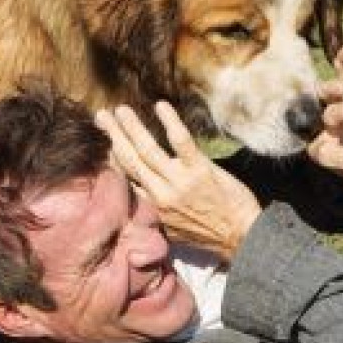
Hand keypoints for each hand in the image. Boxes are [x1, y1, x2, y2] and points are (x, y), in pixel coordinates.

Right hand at [94, 102, 261, 257]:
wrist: (241, 237)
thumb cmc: (209, 235)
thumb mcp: (174, 232)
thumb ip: (156, 214)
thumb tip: (141, 200)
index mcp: (152, 209)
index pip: (124, 179)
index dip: (110, 158)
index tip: (102, 142)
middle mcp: (160, 194)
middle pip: (129, 160)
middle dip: (113, 136)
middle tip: (102, 116)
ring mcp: (179, 181)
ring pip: (148, 150)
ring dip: (132, 127)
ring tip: (121, 110)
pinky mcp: (200, 170)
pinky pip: (181, 141)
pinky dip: (170, 122)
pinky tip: (160, 106)